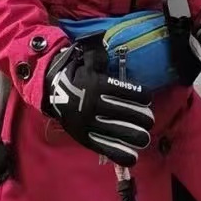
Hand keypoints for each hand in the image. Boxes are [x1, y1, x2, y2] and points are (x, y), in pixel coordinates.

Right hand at [41, 43, 153, 162]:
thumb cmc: (76, 75)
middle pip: (123, 112)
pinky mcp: (83, 136)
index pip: (124, 91)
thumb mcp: (88, 62)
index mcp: (97, 85)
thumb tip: (110, 43)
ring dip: (133, 135)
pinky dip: (119, 153)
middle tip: (150, 121)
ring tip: (145, 138)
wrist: (50, 90)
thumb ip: (100, 57)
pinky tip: (133, 156)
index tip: (148, 99)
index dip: (139, 95)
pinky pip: (103, 146)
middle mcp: (93, 103)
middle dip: (140, 118)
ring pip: (115, 130)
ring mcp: (88, 121)